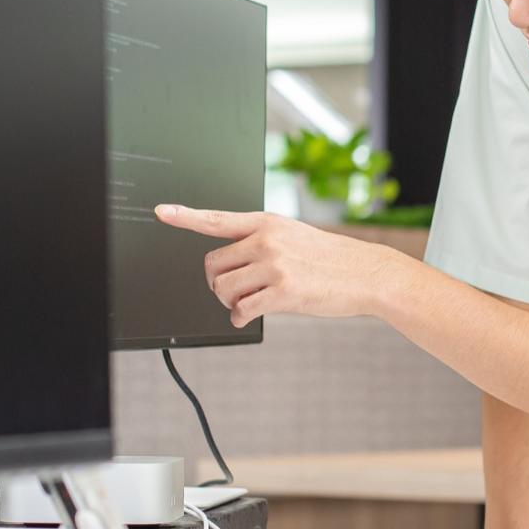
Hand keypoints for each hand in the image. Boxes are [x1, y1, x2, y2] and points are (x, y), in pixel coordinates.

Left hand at [154, 205, 400, 327]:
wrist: (366, 273)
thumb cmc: (330, 258)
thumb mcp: (293, 235)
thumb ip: (261, 242)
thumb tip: (230, 267)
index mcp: (266, 223)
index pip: (217, 219)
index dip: (185, 216)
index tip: (161, 211)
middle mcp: (266, 240)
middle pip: (213, 265)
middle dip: (216, 283)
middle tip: (231, 291)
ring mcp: (274, 265)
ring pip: (224, 289)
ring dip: (229, 302)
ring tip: (246, 303)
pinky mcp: (283, 292)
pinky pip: (242, 309)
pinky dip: (239, 318)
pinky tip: (247, 317)